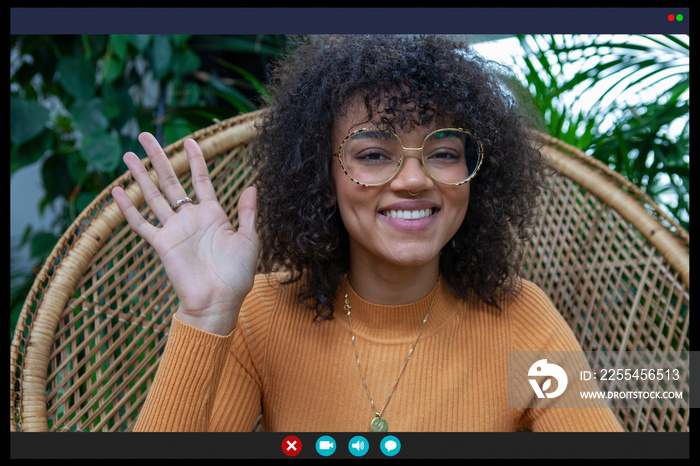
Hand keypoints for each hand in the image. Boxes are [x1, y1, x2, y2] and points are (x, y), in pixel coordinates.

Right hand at [111, 133, 258, 334]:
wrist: (219, 302)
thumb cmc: (237, 275)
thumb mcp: (249, 239)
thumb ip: (248, 212)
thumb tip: (252, 186)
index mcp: (213, 215)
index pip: (201, 180)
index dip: (195, 160)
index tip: (189, 140)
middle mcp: (190, 218)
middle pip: (171, 181)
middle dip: (159, 158)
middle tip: (145, 136)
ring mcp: (174, 230)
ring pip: (153, 196)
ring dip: (140, 175)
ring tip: (128, 155)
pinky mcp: (161, 244)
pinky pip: (141, 223)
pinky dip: (128, 208)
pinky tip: (116, 190)